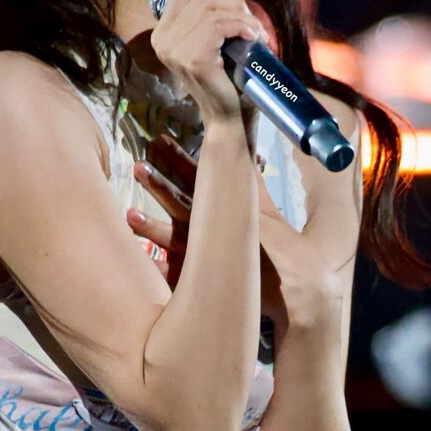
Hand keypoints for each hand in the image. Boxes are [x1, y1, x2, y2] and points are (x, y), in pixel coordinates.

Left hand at [126, 134, 289, 326]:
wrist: (301, 289)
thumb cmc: (285, 248)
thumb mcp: (268, 208)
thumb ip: (254, 180)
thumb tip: (250, 151)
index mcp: (231, 207)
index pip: (202, 177)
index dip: (179, 159)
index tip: (159, 140)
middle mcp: (218, 229)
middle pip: (183, 203)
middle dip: (161, 185)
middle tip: (138, 166)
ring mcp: (210, 257)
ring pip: (175, 238)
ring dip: (152, 226)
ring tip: (129, 214)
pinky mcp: (206, 283)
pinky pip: (177, 277)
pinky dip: (159, 268)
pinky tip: (141, 263)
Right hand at [150, 0, 270, 126]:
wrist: (227, 116)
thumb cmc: (225, 77)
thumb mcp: (222, 37)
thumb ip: (225, 9)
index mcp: (162, 33)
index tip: (235, 4)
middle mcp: (162, 40)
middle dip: (231, 2)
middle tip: (252, 19)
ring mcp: (174, 50)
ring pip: (211, 10)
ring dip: (241, 16)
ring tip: (256, 31)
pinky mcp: (192, 59)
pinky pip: (219, 26)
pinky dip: (242, 26)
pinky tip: (254, 37)